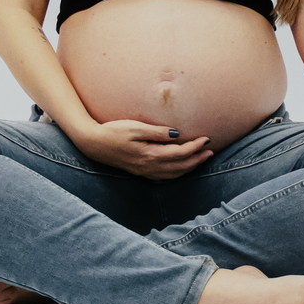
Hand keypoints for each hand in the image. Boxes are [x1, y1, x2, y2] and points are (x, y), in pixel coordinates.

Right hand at [72, 119, 213, 179]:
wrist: (93, 144)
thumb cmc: (113, 132)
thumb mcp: (135, 127)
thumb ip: (157, 132)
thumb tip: (177, 134)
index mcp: (149, 154)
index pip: (179, 153)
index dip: (195, 147)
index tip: (206, 139)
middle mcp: (149, 166)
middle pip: (180, 167)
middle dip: (197, 159)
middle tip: (210, 151)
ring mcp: (144, 171)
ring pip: (173, 174)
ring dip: (189, 167)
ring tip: (201, 159)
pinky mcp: (140, 172)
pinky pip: (164, 176)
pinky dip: (177, 173)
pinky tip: (181, 168)